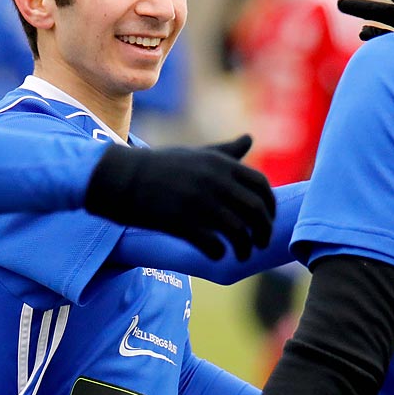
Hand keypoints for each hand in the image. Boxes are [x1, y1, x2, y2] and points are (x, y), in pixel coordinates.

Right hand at [85, 136, 274, 261]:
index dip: (270, 207)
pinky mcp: (181, 224)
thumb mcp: (196, 154)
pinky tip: (216, 254)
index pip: (261, 186)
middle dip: (264, 232)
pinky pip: (213, 246)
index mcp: (220, 164)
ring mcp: (198, 203)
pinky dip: (220, 254)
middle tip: (260, 243)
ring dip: (245, 249)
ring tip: (242, 255)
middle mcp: (214, 182)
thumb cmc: (161, 166)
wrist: (123, 178)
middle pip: (256, 212)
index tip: (267, 220)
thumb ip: (226, 151)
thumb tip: (249, 139)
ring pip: (239, 233)